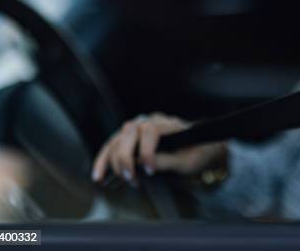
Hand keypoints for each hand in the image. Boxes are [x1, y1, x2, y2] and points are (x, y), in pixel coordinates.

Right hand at [91, 113, 226, 184]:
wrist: (200, 148)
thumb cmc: (196, 153)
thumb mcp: (187, 161)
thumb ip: (167, 161)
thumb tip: (143, 165)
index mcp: (167, 123)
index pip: (150, 131)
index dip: (147, 152)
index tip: (150, 170)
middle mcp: (150, 121)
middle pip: (129, 133)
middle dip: (126, 158)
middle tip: (131, 178)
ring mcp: (138, 127)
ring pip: (117, 139)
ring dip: (112, 160)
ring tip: (116, 179)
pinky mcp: (130, 137)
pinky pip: (112, 146)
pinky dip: (104, 160)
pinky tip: (99, 176)